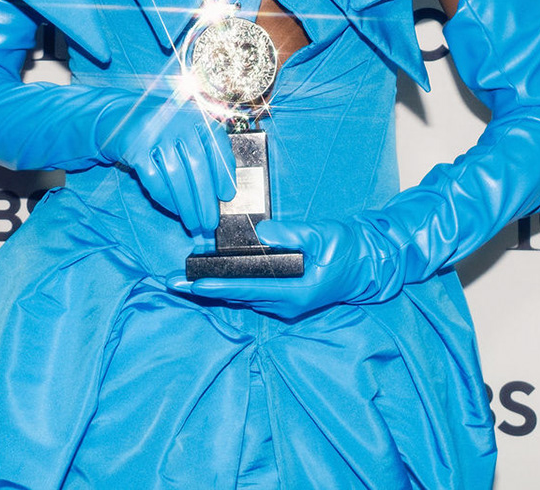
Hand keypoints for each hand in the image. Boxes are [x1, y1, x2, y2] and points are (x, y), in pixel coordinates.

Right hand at [102, 95, 235, 241]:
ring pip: (176, 175)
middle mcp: (176, 119)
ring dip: (187, 205)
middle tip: (210, 222)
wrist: (118, 117)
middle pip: (197, 164)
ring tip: (193, 223)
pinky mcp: (134, 147)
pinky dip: (166, 199)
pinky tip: (174, 210)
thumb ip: (207, 151)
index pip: (217, 144)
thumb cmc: (161, 130)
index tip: (227, 196)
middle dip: (205, 198)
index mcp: (194, 114)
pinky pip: (154, 179)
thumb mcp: (186, 131)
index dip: (224, 173)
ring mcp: (153, 132)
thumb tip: (225, 191)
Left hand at [174, 217, 399, 319]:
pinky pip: (252, 293)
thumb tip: (262, 233)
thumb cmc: (348, 248)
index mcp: (296, 292)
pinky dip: (231, 285)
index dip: (217, 285)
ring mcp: (285, 305)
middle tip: (171, 283)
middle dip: (205, 290)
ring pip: (243, 297)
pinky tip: (212, 277)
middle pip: (238, 297)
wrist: (368, 264)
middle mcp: (287, 305)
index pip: (248, 289)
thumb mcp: (324, 235)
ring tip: (183, 280)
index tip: (192, 283)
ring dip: (215, 288)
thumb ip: (293, 233)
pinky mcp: (285, 299)